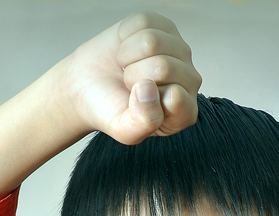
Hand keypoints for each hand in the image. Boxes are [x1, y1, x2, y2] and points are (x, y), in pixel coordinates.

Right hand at [60, 11, 201, 144]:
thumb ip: (143, 121)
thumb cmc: (111, 110)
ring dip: (128, 56)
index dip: (147, 100)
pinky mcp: (164, 26)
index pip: (176, 98)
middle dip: (133, 76)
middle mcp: (189, 81)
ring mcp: (179, 51)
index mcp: (185, 112)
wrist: (89, 86)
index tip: (136, 104)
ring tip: (127, 68)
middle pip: (163, 67)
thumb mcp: (125, 130)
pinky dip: (125, 36)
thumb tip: (149, 87)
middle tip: (128, 85)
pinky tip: (127, 50)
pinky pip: (142, 22)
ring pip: (152, 41)